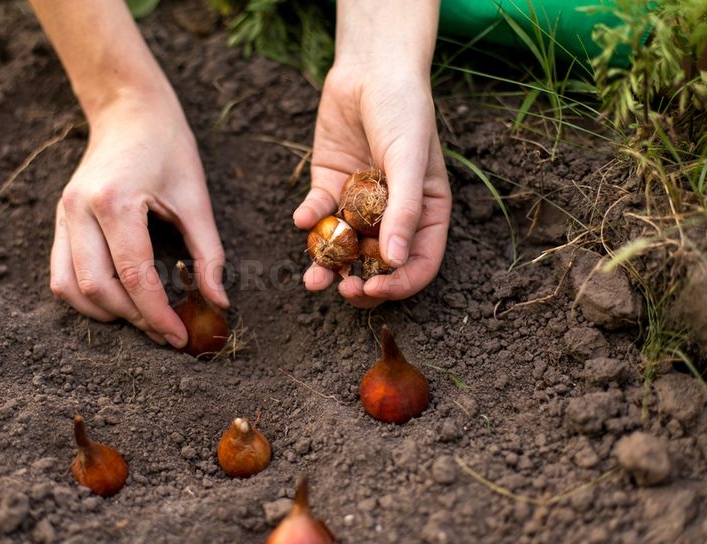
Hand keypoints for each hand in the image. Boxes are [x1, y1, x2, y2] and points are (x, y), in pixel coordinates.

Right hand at [50, 91, 228, 346]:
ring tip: (143, 320)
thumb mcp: (197, 198)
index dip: (158, 314)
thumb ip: (209, 253)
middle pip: (97, 287)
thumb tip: (219, 303)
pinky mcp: (60, 220)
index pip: (134, 275)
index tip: (180, 338)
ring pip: (69, 288)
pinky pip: (61, 274)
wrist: (129, 110)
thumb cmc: (168, 147)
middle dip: (133, 319)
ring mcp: (63, 214)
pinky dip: (87, 297)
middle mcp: (79, 209)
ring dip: (106, 313)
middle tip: (166, 333)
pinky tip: (119, 301)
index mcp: (115, 201)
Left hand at [294, 59, 450, 307]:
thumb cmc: (404, 111)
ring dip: (327, 265)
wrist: (370, 69)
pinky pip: (319, 214)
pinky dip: (309, 219)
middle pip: (378, 264)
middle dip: (359, 282)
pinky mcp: (330, 186)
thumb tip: (395, 262)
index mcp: (425, 214)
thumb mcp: (410, 160)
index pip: (418, 263)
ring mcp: (359, 204)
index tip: (374, 289)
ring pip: (344, 247)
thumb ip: (405, 211)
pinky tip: (302, 217)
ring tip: (313, 279)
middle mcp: (393, 215)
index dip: (398, 284)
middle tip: (342, 290)